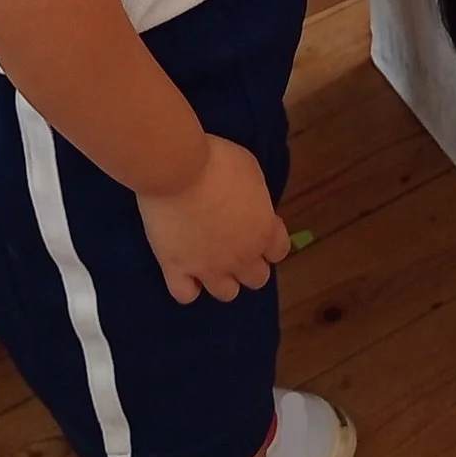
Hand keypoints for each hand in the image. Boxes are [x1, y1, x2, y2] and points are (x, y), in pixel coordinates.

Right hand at [136, 135, 290, 303]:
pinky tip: (183, 270)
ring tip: (209, 260)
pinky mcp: (176, 269)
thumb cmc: (218, 161)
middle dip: (249, 264)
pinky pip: (185, 295)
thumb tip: (250, 205)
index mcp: (263, 231)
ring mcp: (209, 267)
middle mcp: (241, 257)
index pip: (279, 251)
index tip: (256, 223)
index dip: (269, 240)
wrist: (178, 169)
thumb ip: (255, 198)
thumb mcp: (251, 171)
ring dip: (222, 279)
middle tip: (233, 244)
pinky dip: (186, 286)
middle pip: (256, 279)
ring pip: (226, 293)